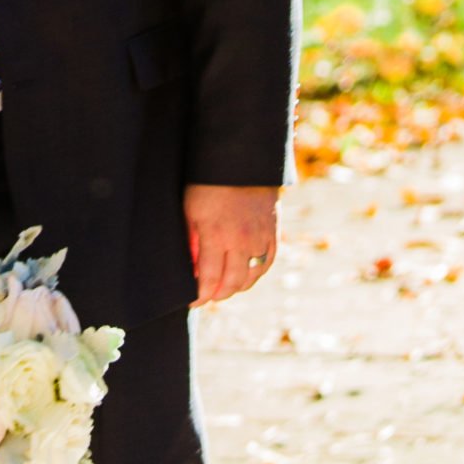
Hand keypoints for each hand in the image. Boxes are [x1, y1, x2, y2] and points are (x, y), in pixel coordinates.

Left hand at [185, 185, 280, 307]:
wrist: (241, 161)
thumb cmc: (207, 184)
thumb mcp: (190, 211)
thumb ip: (191, 242)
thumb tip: (190, 270)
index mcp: (216, 236)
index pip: (209, 280)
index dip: (200, 296)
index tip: (192, 302)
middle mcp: (241, 241)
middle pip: (231, 284)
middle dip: (217, 295)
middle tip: (207, 296)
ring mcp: (260, 238)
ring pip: (251, 278)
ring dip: (236, 287)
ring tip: (224, 287)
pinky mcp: (273, 233)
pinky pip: (266, 264)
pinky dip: (255, 274)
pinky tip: (244, 274)